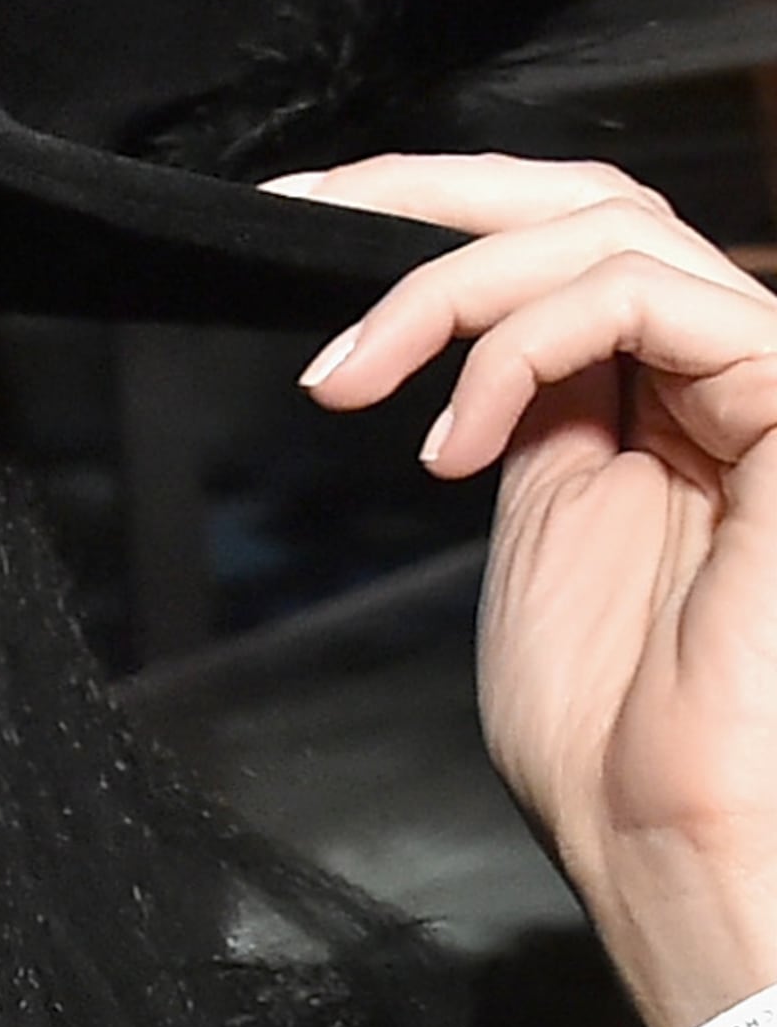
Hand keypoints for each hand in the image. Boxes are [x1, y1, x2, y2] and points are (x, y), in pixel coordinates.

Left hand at [281, 154, 776, 1026]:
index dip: (432, 214)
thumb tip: (457, 323)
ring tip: (346, 383)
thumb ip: (527, 409)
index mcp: (665, 394)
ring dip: (442, 290)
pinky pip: (640, 299)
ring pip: (603, 230)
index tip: (297, 226)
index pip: (563, 240)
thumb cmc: (604, 729)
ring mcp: (763, 376)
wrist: (662, 833)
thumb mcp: (542, 524)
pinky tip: (447, 445)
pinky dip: (517, 347)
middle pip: (590, 196)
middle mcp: (724, 367)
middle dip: (426, 194)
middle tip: (296, 220)